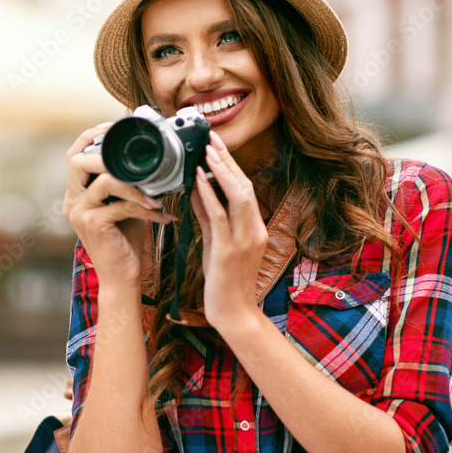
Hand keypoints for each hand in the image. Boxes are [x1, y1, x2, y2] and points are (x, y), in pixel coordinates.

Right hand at [64, 123, 176, 288]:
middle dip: (109, 155)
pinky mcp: (93, 224)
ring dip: (137, 185)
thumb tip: (150, 160)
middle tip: (137, 163)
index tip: (115, 127)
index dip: (92, 136)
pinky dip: (145, 206)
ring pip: (106, 181)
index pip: (75, 154)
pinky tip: (161, 215)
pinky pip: (121, 204)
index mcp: (77, 192)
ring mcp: (80, 212)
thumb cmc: (125, 240)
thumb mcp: (125, 204)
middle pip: (79, 161)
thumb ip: (127, 183)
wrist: (123, 277)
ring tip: (157, 196)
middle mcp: (72, 200)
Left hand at [190, 131, 268, 331]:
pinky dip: (209, 194)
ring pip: (239, 196)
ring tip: (206, 151)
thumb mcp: (217, 242)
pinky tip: (198, 179)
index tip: (216, 145)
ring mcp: (244, 240)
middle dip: (227, 160)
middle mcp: (254, 230)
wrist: (233, 314)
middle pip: (245, 186)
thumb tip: (197, 188)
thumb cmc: (224, 280)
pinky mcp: (229, 250)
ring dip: (221, 171)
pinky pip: (220, 216)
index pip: (245, 188)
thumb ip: (209, 216)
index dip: (230, 165)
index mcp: (255, 228)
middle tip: (211, 138)